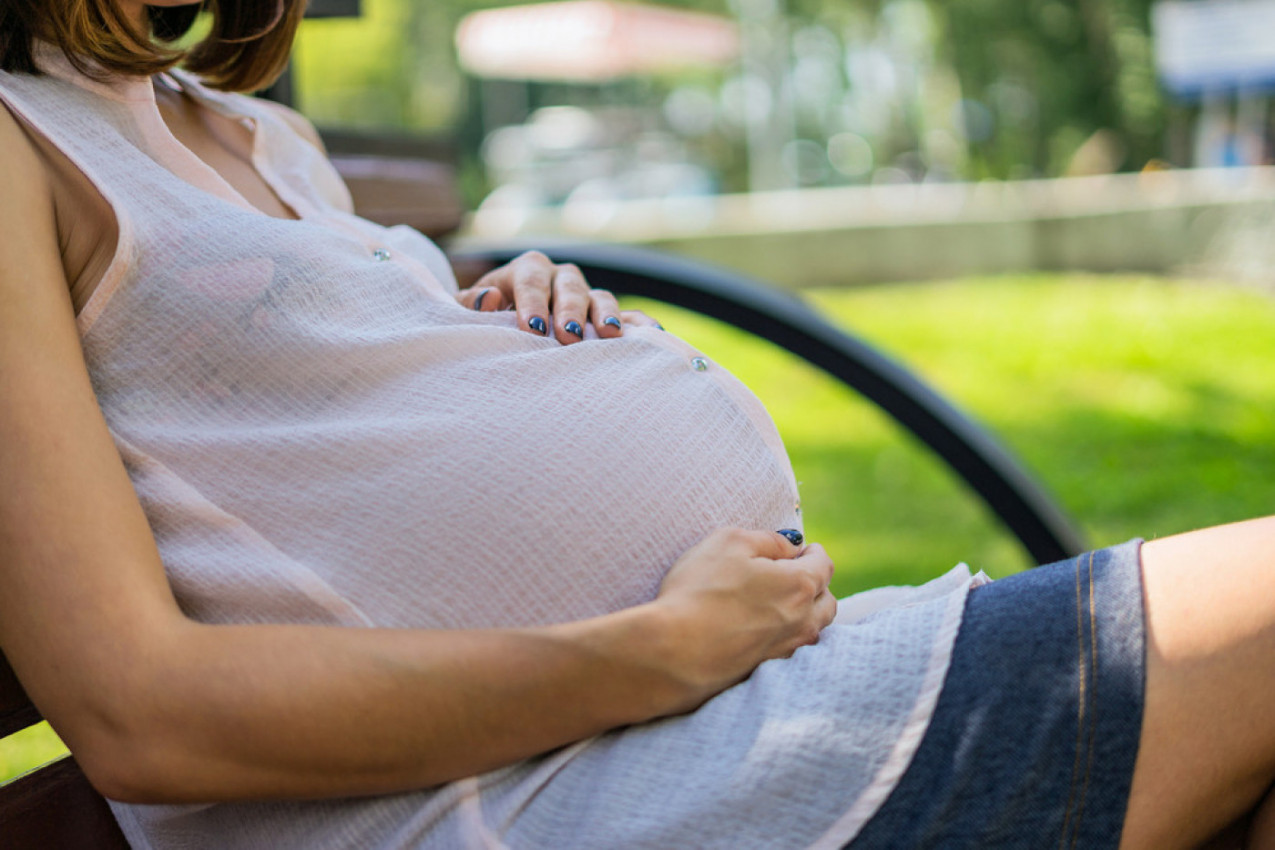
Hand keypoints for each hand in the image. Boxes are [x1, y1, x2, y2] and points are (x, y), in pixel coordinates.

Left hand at [455, 251, 660, 343]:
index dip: (531, 303)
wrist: (506, 324)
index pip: (530, 280)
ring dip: (607, 316)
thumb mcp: (469, 312)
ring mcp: (587, 296)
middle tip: (568, 336)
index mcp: (527, 270)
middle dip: (570, 311)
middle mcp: (561, 278)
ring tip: (611, 336)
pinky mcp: (606, 316)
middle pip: (569, 287)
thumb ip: (470, 305)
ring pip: (600, 298)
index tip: (532, 329)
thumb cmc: (486, 320)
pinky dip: (640, 325)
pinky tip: (653, 337)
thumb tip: (488, 299)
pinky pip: (628, 317)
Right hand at [651, 527, 836, 710]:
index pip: (824, 565)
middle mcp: (803, 621)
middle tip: (793, 573)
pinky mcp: (767, 669)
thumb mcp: (730, 542)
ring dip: (805, 611)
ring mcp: (786, 650)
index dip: (813, 552)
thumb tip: (790, 547)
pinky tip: (761, 626)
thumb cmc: (700, 590)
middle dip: (815, 584)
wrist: (674, 651)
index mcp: (800, 586)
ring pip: (813, 628)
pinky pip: (790, 647)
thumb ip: (768, 540)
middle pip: (826, 601)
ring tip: (780, 601)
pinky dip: (785, 634)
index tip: (801, 549)